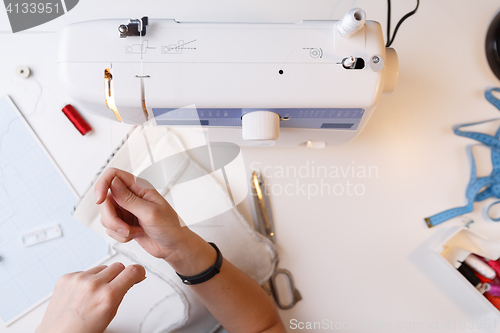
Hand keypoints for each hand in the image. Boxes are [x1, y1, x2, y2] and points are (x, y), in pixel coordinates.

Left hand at [36, 263, 145, 332]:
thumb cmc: (83, 331)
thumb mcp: (110, 314)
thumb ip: (122, 293)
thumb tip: (132, 279)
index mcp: (107, 296)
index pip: (132, 271)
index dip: (138, 272)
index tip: (138, 274)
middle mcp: (92, 285)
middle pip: (118, 266)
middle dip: (120, 276)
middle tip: (114, 288)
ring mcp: (77, 279)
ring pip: (102, 268)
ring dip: (102, 277)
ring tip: (95, 294)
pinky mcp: (66, 277)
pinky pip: (85, 271)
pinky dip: (87, 279)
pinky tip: (82, 293)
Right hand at [94, 168, 215, 274]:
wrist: (174, 246)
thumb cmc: (170, 227)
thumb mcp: (150, 213)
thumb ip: (129, 199)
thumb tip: (113, 183)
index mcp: (139, 187)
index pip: (113, 175)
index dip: (102, 185)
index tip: (99, 200)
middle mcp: (131, 196)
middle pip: (104, 199)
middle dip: (111, 218)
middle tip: (125, 229)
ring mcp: (126, 210)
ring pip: (105, 216)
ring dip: (117, 229)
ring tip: (135, 232)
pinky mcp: (124, 223)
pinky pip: (110, 228)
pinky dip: (119, 236)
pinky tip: (135, 235)